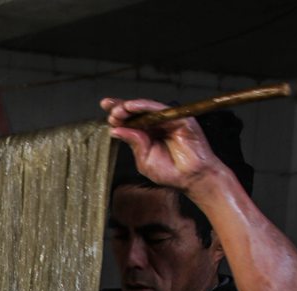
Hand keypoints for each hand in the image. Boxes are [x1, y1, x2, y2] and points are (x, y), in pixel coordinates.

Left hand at [100, 97, 223, 193]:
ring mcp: (168, 120)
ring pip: (146, 108)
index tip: (105, 110)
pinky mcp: (179, 118)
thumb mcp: (145, 160)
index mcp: (147, 135)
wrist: (191, 178)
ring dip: (131, 107)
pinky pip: (160, 108)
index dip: (118, 115)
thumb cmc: (171, 172)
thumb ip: (134, 144)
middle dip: (121, 109)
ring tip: (118, 110)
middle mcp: (157, 125)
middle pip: (136, 112)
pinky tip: (133, 107)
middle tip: (111, 113)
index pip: (130, 121)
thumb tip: (116, 130)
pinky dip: (145, 106)